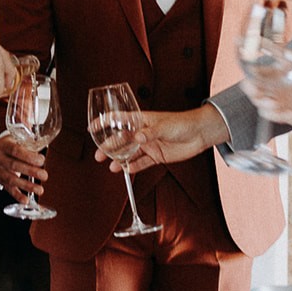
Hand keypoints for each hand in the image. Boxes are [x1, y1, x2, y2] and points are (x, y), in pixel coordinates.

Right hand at [0, 131, 46, 202]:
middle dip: (31, 171)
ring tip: (40, 190)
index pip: (15, 151)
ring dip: (26, 186)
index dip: (29, 156)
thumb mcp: (18, 138)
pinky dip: (17, 195)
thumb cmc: (12, 142)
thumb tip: (48, 146)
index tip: (42, 160)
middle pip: (14, 166)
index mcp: (3, 145)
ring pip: (11, 179)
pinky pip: (8, 188)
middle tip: (44, 175)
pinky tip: (26, 200)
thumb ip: (30, 144)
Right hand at [93, 105, 225, 174]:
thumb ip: (149, 133)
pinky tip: (127, 170)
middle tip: (100, 155)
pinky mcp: (156, 156)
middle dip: (109, 147)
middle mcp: (142, 133)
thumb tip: (137, 138)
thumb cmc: (182, 123)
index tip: (92, 128)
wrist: (199, 134)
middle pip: (121, 140)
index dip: (104, 122)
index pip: (119, 119)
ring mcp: (149, 145)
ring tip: (111, 166)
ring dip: (120, 159)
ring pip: (130, 153)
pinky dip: (134, 167)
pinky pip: (142, 162)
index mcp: (141, 120)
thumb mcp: (164, 126)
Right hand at [243, 50, 291, 136]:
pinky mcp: (282, 113)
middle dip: (249, 84)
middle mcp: (279, 82)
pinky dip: (271, 113)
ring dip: (259, 100)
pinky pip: (267, 113)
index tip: (238, 41)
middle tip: (254, 88)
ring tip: (273, 103)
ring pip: (257, 97)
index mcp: (286, 68)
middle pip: (254, 80)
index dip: (252, 48)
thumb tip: (290, 53)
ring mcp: (280, 98)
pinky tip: (284, 113)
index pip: (266, 55)